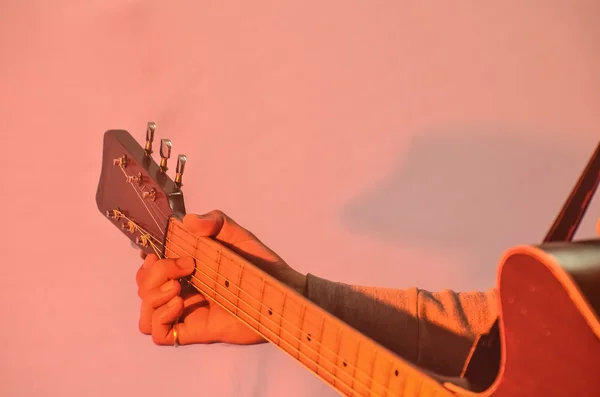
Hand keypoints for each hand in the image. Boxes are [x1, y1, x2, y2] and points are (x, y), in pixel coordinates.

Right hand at [135, 210, 306, 345]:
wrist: (281, 291)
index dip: (147, 261)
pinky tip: (180, 304)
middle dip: (155, 273)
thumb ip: (215, 221)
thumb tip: (188, 221)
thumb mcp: (237, 234)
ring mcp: (186, 312)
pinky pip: (158, 334)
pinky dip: (160, 318)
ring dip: (152, 297)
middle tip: (187, 266)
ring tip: (178, 289)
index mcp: (185, 269)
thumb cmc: (260, 264)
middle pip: (143, 287)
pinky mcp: (194, 330)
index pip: (148, 267)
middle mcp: (181, 290)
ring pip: (144, 313)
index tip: (161, 251)